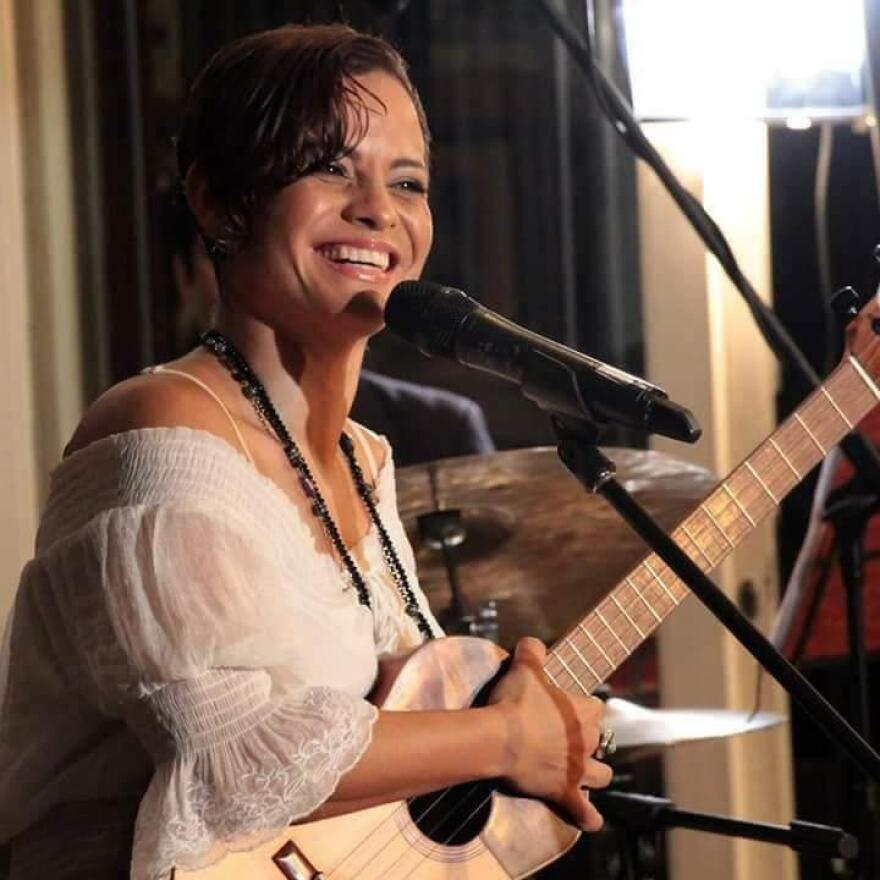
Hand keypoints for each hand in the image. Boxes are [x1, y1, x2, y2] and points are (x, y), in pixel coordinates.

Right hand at [487, 637, 612, 830]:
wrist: (500, 739)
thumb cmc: (515, 702)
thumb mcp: (524, 667)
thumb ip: (532, 650)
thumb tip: (533, 642)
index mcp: (583, 712)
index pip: (596, 707)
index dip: (584, 707)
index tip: (568, 707)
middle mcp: (587, 742)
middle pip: (600, 741)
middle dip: (589, 740)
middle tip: (567, 738)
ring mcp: (578, 771)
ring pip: (602, 776)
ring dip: (595, 775)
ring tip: (582, 774)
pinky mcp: (564, 793)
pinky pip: (586, 813)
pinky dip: (589, 817)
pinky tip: (589, 819)